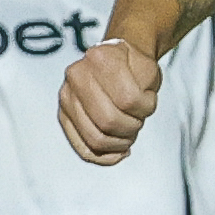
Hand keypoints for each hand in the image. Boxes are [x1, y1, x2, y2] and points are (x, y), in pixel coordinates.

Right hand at [59, 37, 161, 166]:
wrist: (117, 60)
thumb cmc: (134, 65)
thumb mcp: (150, 69)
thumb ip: (147, 90)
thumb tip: (133, 114)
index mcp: (99, 57)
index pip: (128, 99)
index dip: (145, 108)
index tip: (148, 102)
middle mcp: (76, 75)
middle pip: (108, 121)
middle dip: (131, 128)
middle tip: (138, 120)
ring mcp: (67, 97)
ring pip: (95, 139)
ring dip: (120, 143)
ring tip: (128, 132)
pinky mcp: (64, 116)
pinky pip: (83, 149)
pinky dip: (105, 157)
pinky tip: (119, 151)